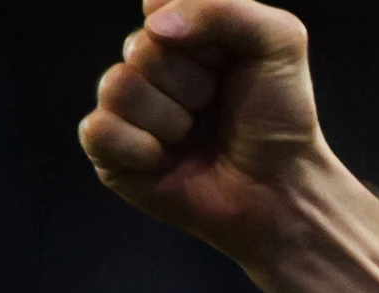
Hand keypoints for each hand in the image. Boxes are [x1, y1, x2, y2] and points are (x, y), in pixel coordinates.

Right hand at [77, 0, 328, 262]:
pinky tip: (167, 160)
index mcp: (182, 32)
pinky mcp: (111, 150)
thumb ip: (224, 8)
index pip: (158, 8)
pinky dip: (140, 149)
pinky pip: (99, 131)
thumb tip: (155, 25)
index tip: (228, 63)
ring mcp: (126, 107)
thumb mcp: (278, 42)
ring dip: (171, 118)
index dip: (199, 39)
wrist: (280, 189)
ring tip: (196, 135)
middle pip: (140, 48)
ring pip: (119, 87)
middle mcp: (149, 65)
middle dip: (191, 83)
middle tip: (215, 108)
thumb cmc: (279, 118)